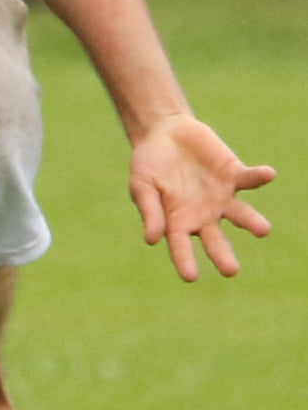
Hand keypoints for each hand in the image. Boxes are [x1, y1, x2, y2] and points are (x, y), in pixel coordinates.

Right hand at [128, 113, 273, 280]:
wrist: (165, 132)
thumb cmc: (148, 164)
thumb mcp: (142, 185)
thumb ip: (150, 210)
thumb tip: (152, 240)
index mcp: (177, 223)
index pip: (181, 247)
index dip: (185, 262)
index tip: (191, 277)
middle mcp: (203, 216)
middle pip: (216, 240)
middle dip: (223, 255)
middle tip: (231, 271)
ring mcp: (221, 197)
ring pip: (240, 214)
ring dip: (251, 222)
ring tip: (262, 230)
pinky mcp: (233, 175)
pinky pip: (250, 179)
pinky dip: (259, 178)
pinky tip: (268, 175)